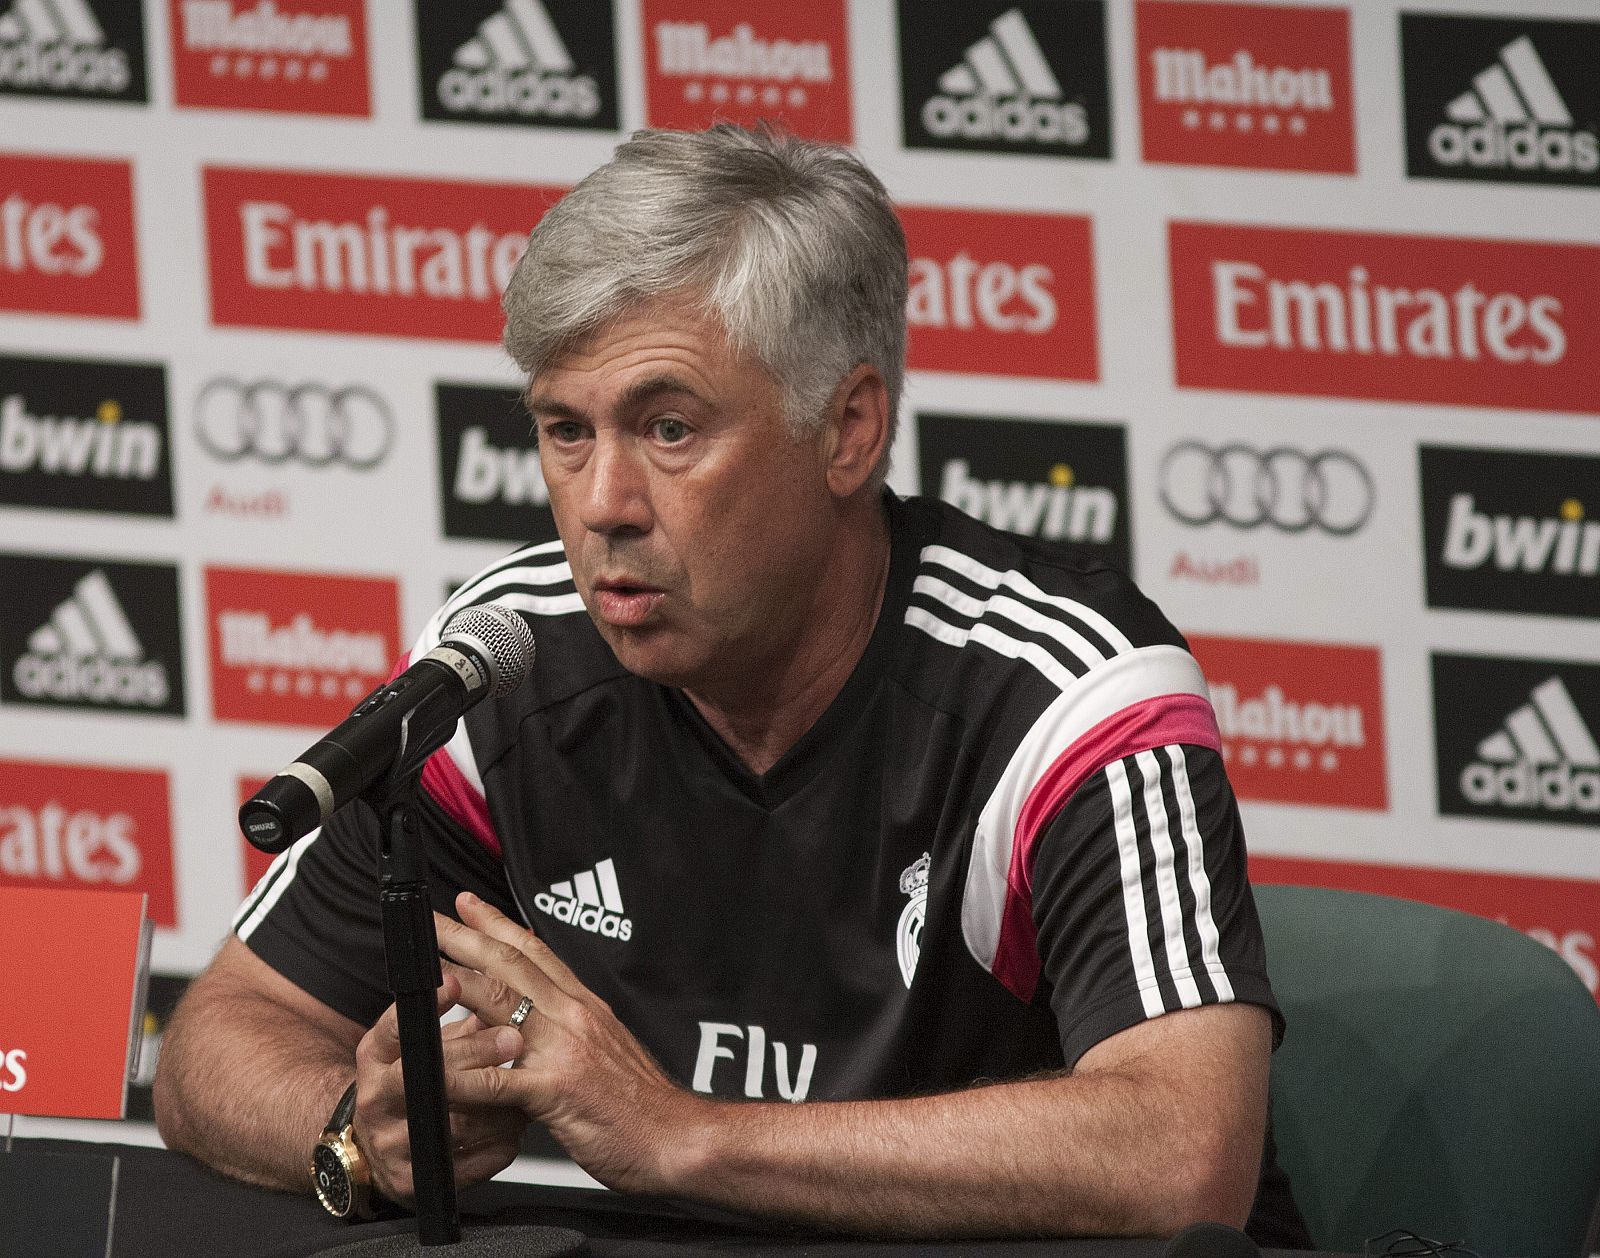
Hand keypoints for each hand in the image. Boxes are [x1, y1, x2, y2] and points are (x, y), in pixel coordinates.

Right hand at [352, 974, 529, 1202]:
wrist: (375, 1150)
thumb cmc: (409, 1085)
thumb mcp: (421, 1048)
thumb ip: (459, 1025)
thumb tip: (502, 988)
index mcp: (374, 1058)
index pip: (395, 1028)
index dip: (427, 1005)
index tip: (457, 983)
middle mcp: (376, 1100)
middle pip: (428, 1076)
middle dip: (474, 1054)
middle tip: (514, 1039)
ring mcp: (392, 1144)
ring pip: (456, 1123)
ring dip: (499, 1104)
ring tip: (528, 1086)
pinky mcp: (413, 1181)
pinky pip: (470, 1163)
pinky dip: (500, 1142)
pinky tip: (516, 1126)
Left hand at [435, 892, 705, 1193]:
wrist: (682, 1137)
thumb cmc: (646, 1106)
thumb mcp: (610, 1050)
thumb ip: (575, 1031)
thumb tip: (544, 1022)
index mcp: (585, 1007)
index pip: (536, 952)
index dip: (498, 924)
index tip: (469, 906)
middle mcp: (574, 1018)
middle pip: (511, 965)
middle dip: (464, 939)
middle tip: (431, 921)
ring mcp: (565, 1051)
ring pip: (502, 1004)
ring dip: (455, 985)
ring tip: (420, 976)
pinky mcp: (558, 1093)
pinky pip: (499, 1079)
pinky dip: (463, 1072)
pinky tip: (433, 1070)